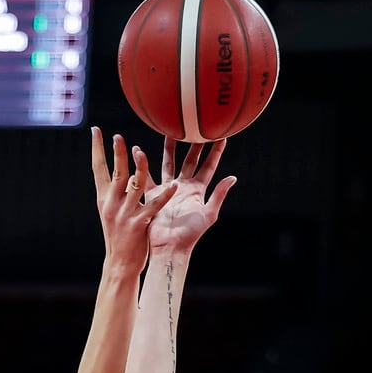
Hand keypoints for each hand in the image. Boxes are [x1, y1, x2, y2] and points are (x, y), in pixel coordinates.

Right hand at [93, 128, 171, 268]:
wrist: (120, 263)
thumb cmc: (119, 236)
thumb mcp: (111, 212)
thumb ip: (116, 192)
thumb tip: (124, 173)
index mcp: (104, 198)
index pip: (98, 169)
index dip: (96, 149)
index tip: (96, 131)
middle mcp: (111, 203)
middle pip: (115, 173)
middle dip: (117, 154)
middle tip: (118, 136)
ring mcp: (124, 213)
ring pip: (133, 185)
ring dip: (139, 167)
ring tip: (141, 152)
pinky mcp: (139, 224)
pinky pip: (154, 206)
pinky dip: (165, 195)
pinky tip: (174, 185)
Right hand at [146, 138, 234, 255]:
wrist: (170, 246)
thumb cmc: (190, 234)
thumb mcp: (208, 214)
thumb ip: (219, 194)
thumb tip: (233, 177)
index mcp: (198, 191)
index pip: (209, 166)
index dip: (215, 152)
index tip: (222, 135)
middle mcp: (184, 187)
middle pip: (189, 160)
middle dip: (193, 144)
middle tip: (195, 126)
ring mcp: (169, 189)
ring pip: (168, 163)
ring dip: (169, 148)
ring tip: (168, 130)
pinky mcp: (154, 194)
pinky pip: (147, 176)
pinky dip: (142, 165)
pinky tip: (138, 151)